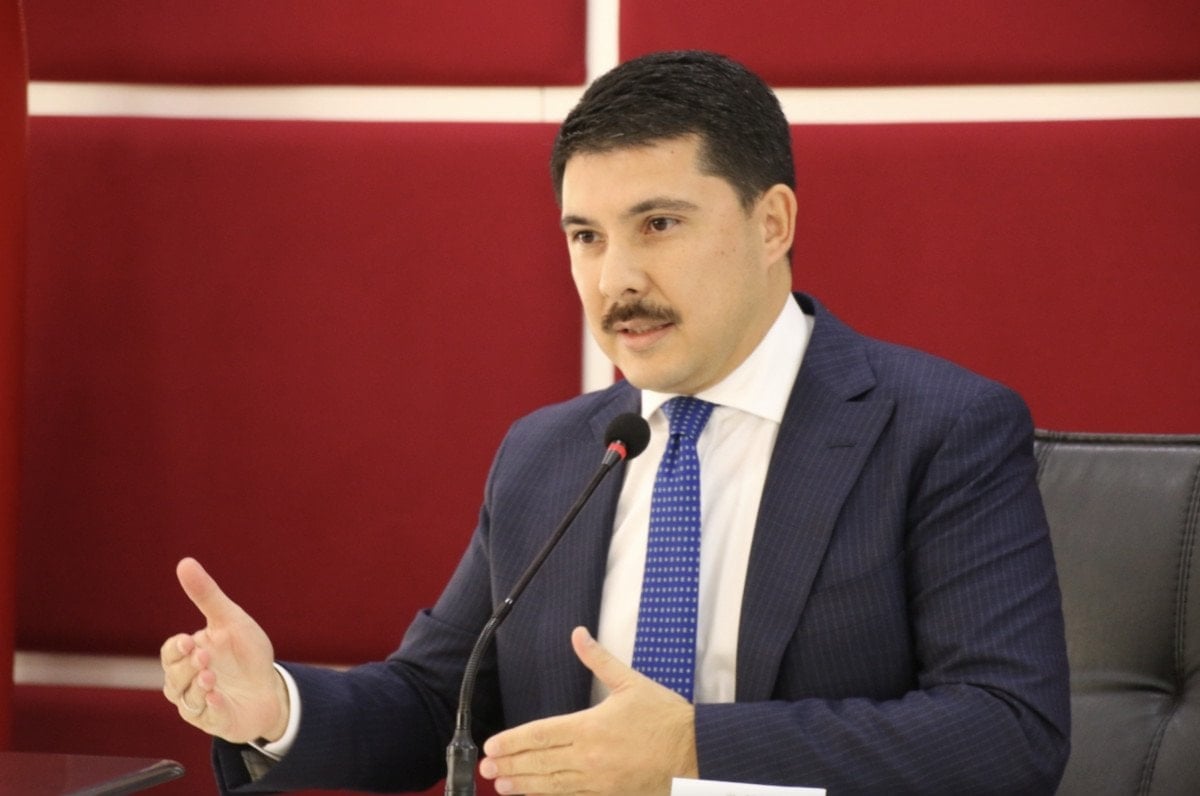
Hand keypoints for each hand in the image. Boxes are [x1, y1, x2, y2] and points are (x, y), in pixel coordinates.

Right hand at [160, 557, 288, 743]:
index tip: (188, 640)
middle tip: (203, 656)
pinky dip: (211, 708)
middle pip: (173, 678)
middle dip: (186, 668)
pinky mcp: (217, 721)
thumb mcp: (230, 619)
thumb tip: (184, 563)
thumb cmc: (245, 652)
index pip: (170, 652)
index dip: (176, 648)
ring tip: (210, 677)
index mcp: (188, 656)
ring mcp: (200, 704)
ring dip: (196, 689)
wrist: (270, 685)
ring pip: (186, 700)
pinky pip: (209, 718)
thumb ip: (207, 595)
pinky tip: (218, 697)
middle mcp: (188, 682)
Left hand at [480, 627, 697, 794]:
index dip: (513, 741)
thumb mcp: (631, 682)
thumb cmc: (666, 718)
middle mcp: (589, 757)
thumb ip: (598, 660)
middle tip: (487, 768)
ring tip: (502, 784)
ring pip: (552, 785)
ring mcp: (598, 782)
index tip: (492, 745)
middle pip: (540, 762)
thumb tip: (578, 634)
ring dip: (524, 785)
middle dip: (510, 764)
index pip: (541, 734)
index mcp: (591, 726)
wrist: (696, 754)